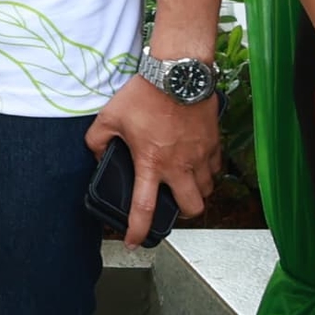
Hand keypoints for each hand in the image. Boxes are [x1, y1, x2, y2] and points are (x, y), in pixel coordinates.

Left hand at [82, 72, 216, 241]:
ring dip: (197, 192)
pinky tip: (198, 163)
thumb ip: (97, 141)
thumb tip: (98, 155)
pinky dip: (209, 171)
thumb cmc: (144, 94)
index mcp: (151, 163)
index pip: (144, 208)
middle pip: (191, 209)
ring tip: (184, 183)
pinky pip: (217, 168)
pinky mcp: (214, 143)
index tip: (134, 241)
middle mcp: (179, 166)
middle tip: (172, 204)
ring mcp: (201, 155)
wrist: (178, 73)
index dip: (138, 230)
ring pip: (207, 190)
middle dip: (183, 213)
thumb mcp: (109, 117)